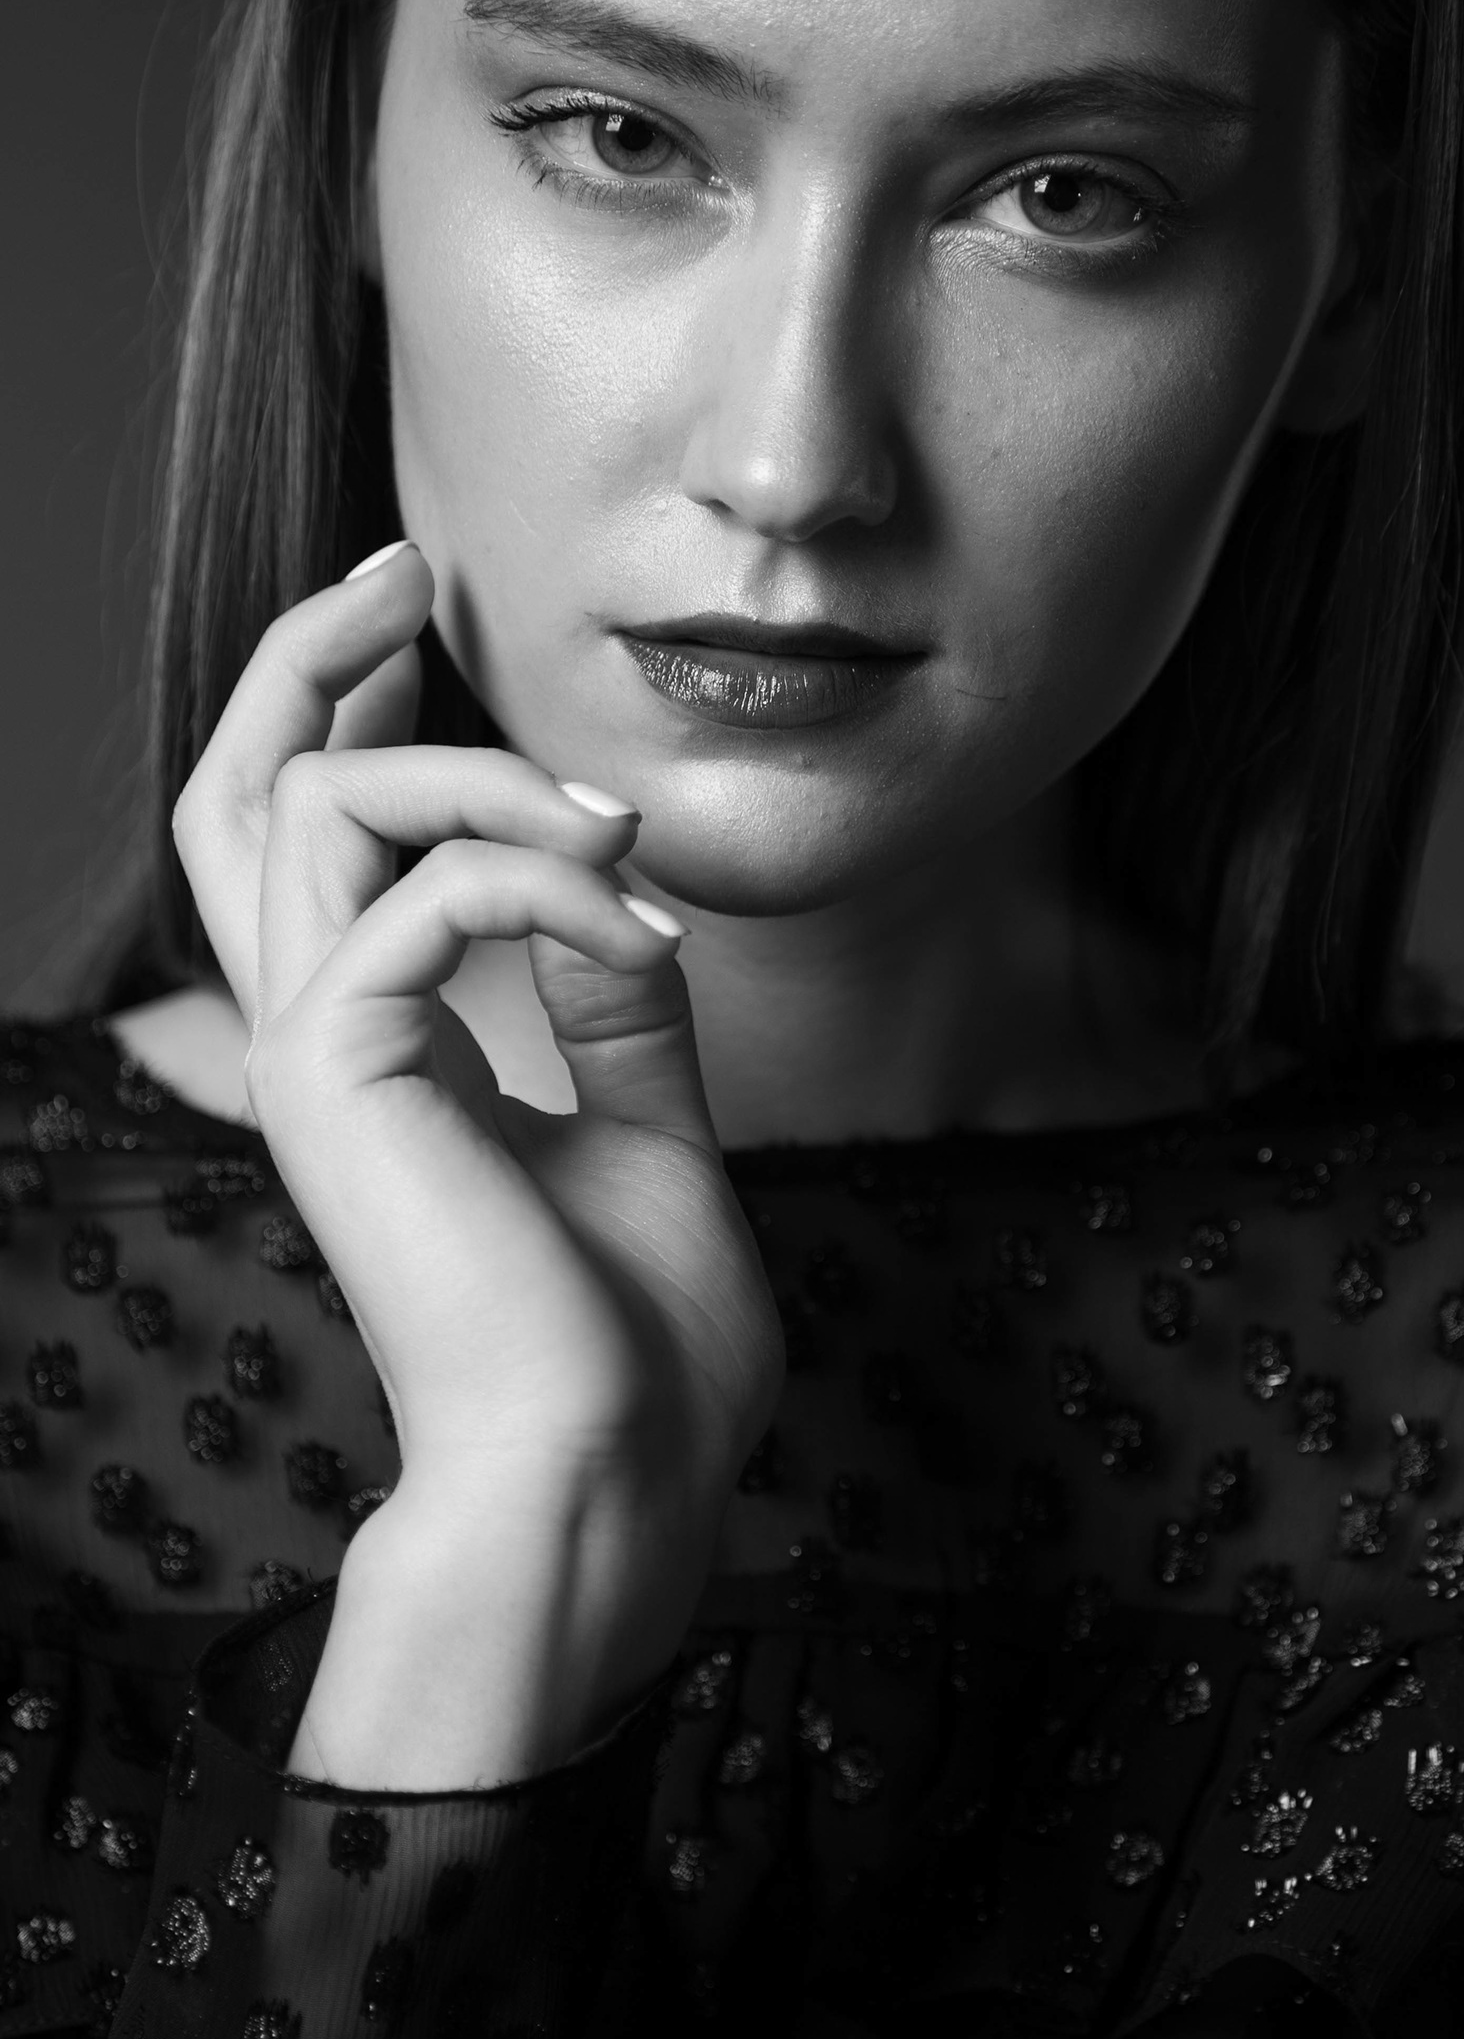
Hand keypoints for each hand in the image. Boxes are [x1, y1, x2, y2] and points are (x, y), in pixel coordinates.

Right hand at [170, 542, 783, 1781]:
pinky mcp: (343, 1073)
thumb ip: (617, 1004)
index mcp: (380, 1050)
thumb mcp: (648, 1127)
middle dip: (307, 659)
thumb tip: (619, 887)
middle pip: (240, 795)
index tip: (431, 627)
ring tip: (614, 828)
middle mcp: (319, 1038)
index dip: (352, 717)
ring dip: (483, 774)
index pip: (314, 848)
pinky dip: (544, 878)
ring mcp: (315, 1055)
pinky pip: (419, 895)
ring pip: (312, 803)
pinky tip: (636, 923)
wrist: (612, 1470)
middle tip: (403, 568)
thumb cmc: (632, 1341)